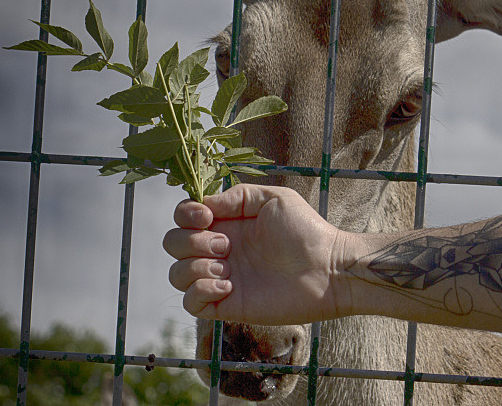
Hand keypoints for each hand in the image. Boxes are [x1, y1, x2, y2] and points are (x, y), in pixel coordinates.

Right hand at [163, 184, 349, 323]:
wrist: (329, 268)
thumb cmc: (307, 230)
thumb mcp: (273, 199)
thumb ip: (236, 196)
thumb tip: (203, 205)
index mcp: (228, 223)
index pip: (184, 217)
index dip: (185, 215)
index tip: (205, 217)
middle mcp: (221, 250)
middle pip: (172, 244)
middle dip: (190, 242)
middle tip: (227, 245)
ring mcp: (222, 278)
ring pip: (177, 275)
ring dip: (195, 268)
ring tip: (229, 268)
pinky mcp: (228, 305)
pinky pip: (190, 303)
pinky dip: (200, 291)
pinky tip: (229, 286)